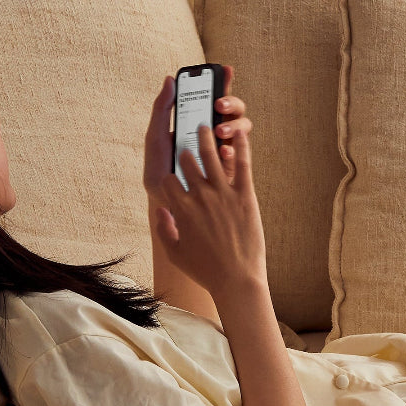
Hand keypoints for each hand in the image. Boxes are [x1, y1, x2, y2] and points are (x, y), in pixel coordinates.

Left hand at [142, 64, 251, 194]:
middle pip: (234, 109)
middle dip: (231, 102)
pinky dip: (234, 150)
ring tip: (219, 133)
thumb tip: (169, 79)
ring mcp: (225, 149)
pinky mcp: (230, 169)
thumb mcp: (156, 137)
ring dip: (234, 125)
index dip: (223, 81)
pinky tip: (223, 152)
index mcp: (199, 120)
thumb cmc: (160, 169)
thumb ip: (161, 109)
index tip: (224, 71)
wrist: (166, 202)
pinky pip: (241, 155)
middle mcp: (215, 132)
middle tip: (218, 105)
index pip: (214, 95)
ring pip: (243, 127)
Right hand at [144, 66, 265, 298]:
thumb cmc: (206, 271)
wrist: (237, 280)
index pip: (167, 181)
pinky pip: (242, 164)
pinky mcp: (245, 195)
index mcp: (181, 210)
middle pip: (187, 163)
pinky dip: (241, 145)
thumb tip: (161, 210)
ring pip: (211, 156)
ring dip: (205, 137)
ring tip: (204, 125)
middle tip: (185, 142)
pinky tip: (239, 131)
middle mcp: (200, 197)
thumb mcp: (175, 254)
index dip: (168, 177)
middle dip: (184, 152)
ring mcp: (223, 194)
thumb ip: (163, 230)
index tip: (171, 176)